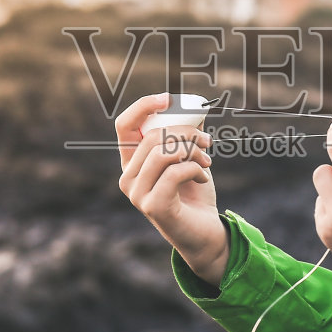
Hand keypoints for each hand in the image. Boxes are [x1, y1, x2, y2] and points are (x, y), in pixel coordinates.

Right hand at [115, 93, 228, 285]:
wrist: (205, 232)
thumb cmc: (195, 194)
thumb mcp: (190, 158)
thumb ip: (187, 135)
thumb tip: (196, 106)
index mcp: (131, 162)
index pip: (124, 125)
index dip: (143, 107)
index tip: (169, 99)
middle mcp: (127, 177)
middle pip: (152, 137)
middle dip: (186, 132)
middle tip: (207, 141)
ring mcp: (137, 193)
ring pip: (163, 153)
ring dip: (192, 150)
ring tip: (207, 159)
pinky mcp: (153, 206)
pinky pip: (174, 172)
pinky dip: (194, 168)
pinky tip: (202, 176)